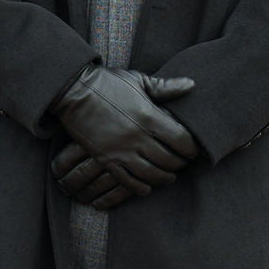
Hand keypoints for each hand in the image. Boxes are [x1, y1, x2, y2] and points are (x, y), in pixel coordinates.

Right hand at [48, 65, 197, 197]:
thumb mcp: (138, 80)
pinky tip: (147, 187)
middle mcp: (137, 136)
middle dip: (180, 163)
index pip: (181, 139)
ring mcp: (121, 150)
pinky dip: (140, 188)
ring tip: (168, 176)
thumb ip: (165, 87)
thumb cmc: (108, 82)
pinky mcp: (106, 159)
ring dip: (163, 178)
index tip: (193, 150)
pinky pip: (127, 181)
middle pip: (169, 160)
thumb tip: (191, 84)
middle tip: (182, 163)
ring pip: (151, 174)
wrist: (75, 91)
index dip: (192, 148)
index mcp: (149, 116)